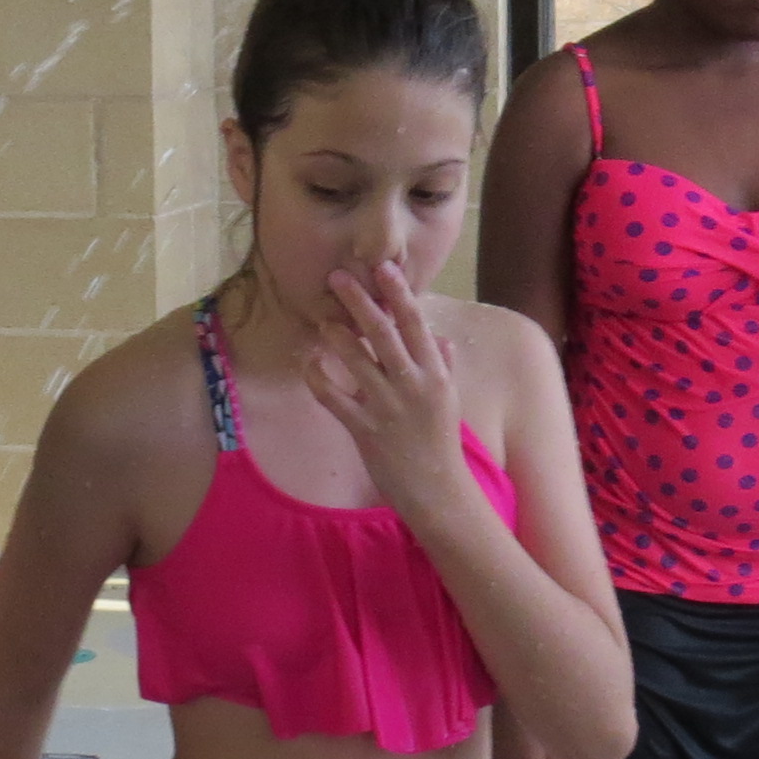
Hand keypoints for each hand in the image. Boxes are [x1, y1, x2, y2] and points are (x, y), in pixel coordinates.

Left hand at [305, 263, 478, 524]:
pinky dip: (317, 377)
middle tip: (338, 277)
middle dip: (360, 301)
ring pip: (356, 359)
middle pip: (383, 332)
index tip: (383, 268)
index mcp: (435, 373)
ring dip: (336, 335)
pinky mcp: (364, 428)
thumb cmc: (441, 444)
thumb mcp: (449, 401)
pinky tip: (309, 362)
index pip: (415, 323)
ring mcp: (387, 406)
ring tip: (323, 319)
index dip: (398, 293)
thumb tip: (440, 340)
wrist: (437, 490)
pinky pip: (333, 396)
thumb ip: (444, 367)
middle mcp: (412, 384)